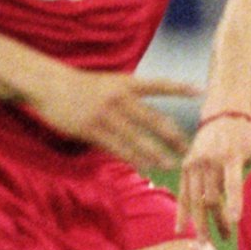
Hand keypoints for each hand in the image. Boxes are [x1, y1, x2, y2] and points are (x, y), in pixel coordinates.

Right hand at [30, 66, 195, 175]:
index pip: (158, 85)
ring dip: (155, 152)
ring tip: (170, 163)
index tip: (200, 91)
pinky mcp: (91, 129)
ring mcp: (105, 114)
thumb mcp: (108, 83)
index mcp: (126, 83)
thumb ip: (129, 96)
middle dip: (172, 135)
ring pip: (136, 138)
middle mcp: (119, 98)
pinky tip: (145, 166)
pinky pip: (117, 147)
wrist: (50, 85)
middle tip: (188, 147)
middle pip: (152, 119)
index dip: (179, 88)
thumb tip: (149, 118)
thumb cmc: (81, 86)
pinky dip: (133, 158)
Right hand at [180, 110, 250, 246]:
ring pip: (196, 199)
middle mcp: (210, 160)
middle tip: (226, 238)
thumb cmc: (246, 133)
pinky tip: (180, 231)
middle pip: (212, 196)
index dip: (234, 200)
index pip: (232, 181)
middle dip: (218, 219)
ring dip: (199, 222)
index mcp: (230, 155)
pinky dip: (182, 212)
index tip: (236, 220)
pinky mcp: (186, 167)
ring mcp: (195, 164)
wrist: (220, 114)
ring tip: (204, 243)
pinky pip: (183, 194)